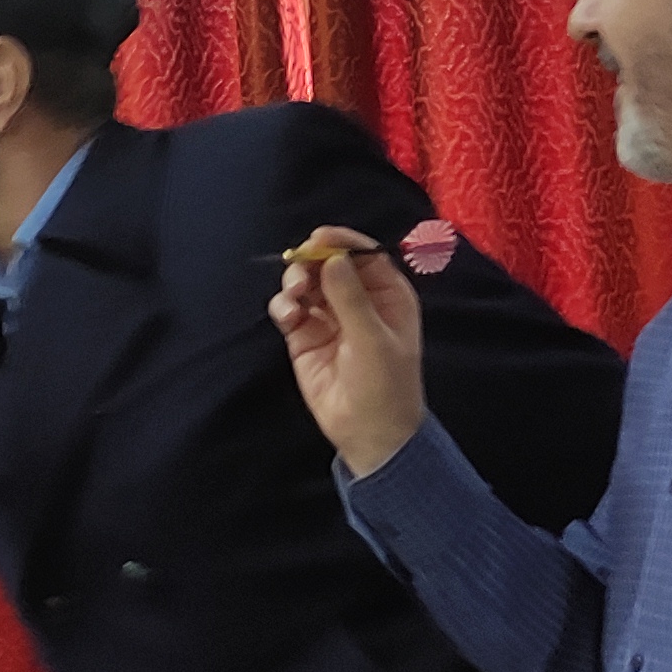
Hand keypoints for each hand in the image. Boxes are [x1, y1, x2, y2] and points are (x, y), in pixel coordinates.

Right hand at [269, 230, 427, 474]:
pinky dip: (284, 306)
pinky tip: (288, 315)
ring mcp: (329, 318)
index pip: (365, 255)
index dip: (342, 242)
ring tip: (294, 296)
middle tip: (299, 269)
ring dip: (295, 282)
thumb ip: (350, 296)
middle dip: (312, 262)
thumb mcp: (372, 338)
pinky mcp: (305, 336)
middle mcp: (358, 301)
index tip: (319, 238)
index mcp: (387, 295)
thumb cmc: (385, 385)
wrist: (368, 433)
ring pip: (306, 283)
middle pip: (330, 264)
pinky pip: (290, 309)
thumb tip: (331, 258)